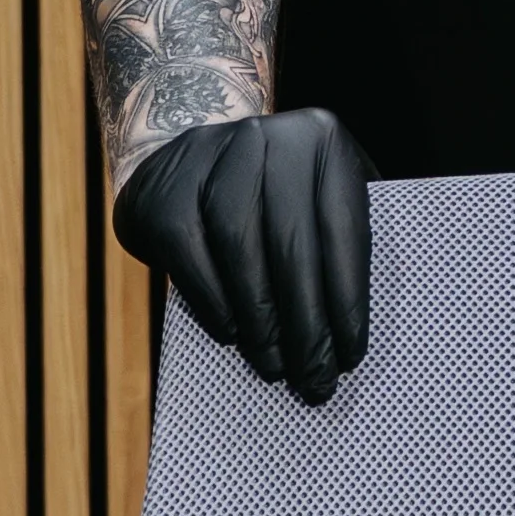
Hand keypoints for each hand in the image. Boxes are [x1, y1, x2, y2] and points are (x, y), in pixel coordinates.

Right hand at [113, 109, 374, 399]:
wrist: (181, 159)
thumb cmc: (268, 197)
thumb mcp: (316, 197)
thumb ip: (337, 243)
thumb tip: (347, 335)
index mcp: (320, 139)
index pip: (342, 228)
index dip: (348, 300)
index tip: (350, 356)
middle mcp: (265, 136)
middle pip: (292, 243)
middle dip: (307, 324)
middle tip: (314, 379)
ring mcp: (208, 155)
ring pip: (241, 248)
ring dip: (261, 320)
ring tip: (274, 365)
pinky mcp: (165, 191)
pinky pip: (192, 257)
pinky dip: (215, 304)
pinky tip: (232, 335)